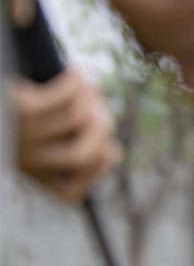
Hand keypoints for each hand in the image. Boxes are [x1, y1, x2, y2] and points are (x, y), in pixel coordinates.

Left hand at [10, 68, 121, 203]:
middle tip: (98, 105)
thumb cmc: (5, 107)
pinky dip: (77, 82)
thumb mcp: (31, 133)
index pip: (69, 195)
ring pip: (79, 119)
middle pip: (86, 154)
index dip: (97, 173)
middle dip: (103, 128)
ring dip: (90, 96)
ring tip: (83, 80)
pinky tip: (74, 70)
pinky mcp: (19, 110)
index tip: (109, 149)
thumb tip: (112, 150)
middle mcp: (24, 160)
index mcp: (26, 172)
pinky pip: (65, 97)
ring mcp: (21, 136)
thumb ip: (67, 142)